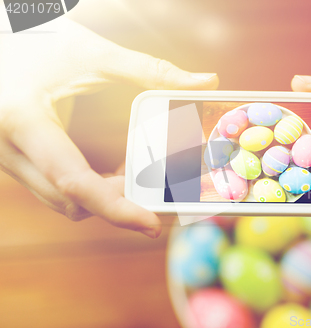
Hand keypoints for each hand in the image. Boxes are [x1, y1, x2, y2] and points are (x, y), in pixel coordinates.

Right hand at [0, 18, 218, 237]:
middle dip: (117, 200)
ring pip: (62, 201)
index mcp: (25, 122)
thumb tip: (207, 82)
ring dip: (103, 196)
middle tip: (158, 187)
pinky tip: (113, 171)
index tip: (152, 223)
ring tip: (137, 174)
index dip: (116, 208)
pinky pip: (55, 190)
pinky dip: (88, 189)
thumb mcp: (94, 53)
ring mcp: (8, 158)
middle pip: (72, 202)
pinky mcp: (16, 159)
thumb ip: (152, 71)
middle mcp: (10, 150)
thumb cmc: (36, 38)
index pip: (74, 182)